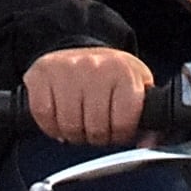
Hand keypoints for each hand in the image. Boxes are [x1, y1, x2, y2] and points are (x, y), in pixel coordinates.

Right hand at [23, 46, 154, 146]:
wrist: (82, 47)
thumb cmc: (111, 74)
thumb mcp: (137, 88)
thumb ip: (149, 120)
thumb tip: (148, 144)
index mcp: (123, 72)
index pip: (123, 123)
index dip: (120, 135)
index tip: (117, 130)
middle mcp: (95, 68)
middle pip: (95, 129)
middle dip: (97, 137)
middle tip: (97, 128)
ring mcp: (67, 70)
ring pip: (69, 126)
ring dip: (74, 134)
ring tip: (80, 122)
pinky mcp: (42, 74)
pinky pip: (44, 116)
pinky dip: (51, 126)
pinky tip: (60, 118)